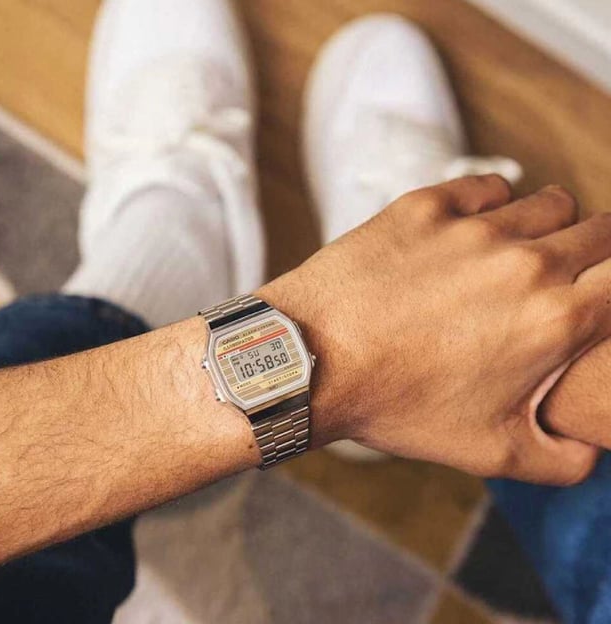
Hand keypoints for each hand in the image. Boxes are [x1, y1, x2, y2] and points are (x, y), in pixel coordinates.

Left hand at [259, 175, 610, 484]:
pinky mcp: (427, 206)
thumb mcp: (488, 451)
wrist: (313, 361)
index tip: (604, 293)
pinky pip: (487, 187)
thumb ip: (562, 456)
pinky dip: (491, 204)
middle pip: (599, 231)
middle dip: (593, 253)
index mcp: (554, 319)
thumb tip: (589, 448)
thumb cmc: (396, 403)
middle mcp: (525, 263)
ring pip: (548, 203)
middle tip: (564, 277)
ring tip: (516, 254)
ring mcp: (474, 227)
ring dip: (546, 225)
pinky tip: (471, 230)